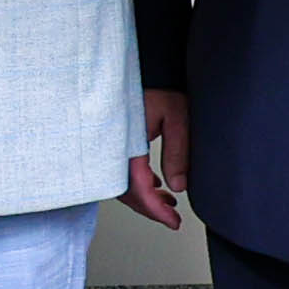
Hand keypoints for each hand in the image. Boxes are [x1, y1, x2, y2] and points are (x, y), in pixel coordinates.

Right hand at [120, 89, 189, 229]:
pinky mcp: (113, 141)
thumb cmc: (159, 85)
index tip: (172, 221)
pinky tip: (154, 185)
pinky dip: (138, 184)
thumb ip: (178, 152)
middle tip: (172, 218)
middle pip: (125, 191)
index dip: (156, 209)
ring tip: (168, 204)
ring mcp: (110, 144)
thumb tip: (178, 185)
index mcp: (125, 142)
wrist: (147, 67)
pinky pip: (120, 170)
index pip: (138, 187)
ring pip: (121, 183)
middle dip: (150, 209)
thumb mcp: (177, 118)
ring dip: (144, 198)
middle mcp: (112, 146)